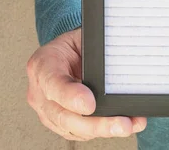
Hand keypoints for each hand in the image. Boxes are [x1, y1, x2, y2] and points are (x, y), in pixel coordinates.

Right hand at [26, 28, 146, 140]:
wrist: (70, 52)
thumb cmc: (76, 44)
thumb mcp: (84, 37)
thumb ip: (96, 51)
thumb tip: (121, 61)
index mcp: (43, 63)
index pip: (53, 83)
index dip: (70, 97)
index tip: (89, 105)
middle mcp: (40, 91)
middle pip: (63, 115)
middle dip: (94, 123)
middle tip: (119, 124)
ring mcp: (48, 110)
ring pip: (73, 128)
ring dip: (103, 130)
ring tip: (128, 125)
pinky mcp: (60, 122)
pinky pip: (80, 133)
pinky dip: (103, 131)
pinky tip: (124, 125)